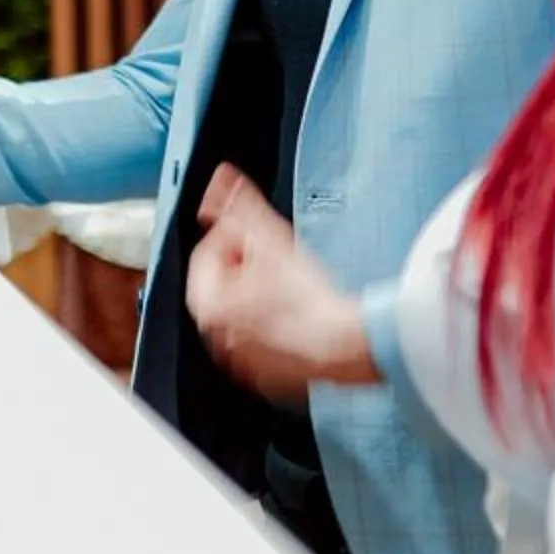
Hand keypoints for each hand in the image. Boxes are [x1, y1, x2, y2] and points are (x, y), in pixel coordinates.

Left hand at [185, 163, 376, 396]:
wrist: (346, 346)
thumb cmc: (310, 300)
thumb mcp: (272, 240)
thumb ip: (241, 205)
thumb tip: (222, 179)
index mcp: (208, 303)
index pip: (208, 252)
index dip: (236, 237)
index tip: (262, 239)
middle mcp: (216, 336)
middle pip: (224, 284)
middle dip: (248, 266)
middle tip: (279, 262)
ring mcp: (241, 358)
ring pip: (244, 313)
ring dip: (262, 295)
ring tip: (292, 289)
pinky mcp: (266, 374)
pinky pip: (263, 340)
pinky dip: (277, 325)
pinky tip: (300, 315)